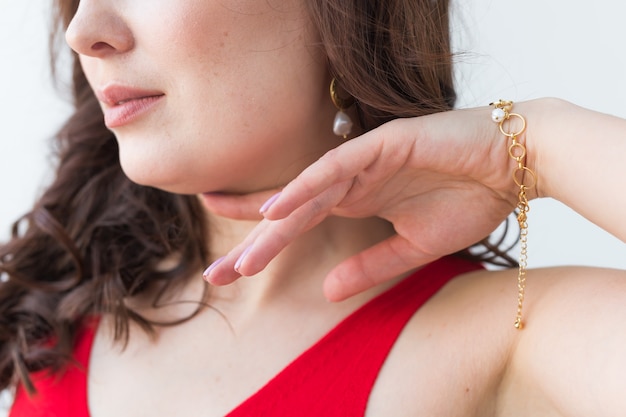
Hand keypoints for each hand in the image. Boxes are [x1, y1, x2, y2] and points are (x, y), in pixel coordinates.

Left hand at [204, 106, 518, 299]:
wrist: (515, 166)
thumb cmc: (468, 198)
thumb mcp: (413, 249)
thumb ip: (369, 266)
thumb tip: (326, 290)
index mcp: (355, 199)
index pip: (298, 222)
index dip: (263, 241)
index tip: (231, 266)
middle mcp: (350, 179)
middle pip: (290, 213)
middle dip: (253, 243)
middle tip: (217, 274)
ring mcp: (363, 160)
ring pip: (306, 194)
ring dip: (273, 226)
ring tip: (242, 260)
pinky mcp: (382, 143)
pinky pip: (336, 166)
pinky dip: (307, 186)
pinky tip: (277, 208)